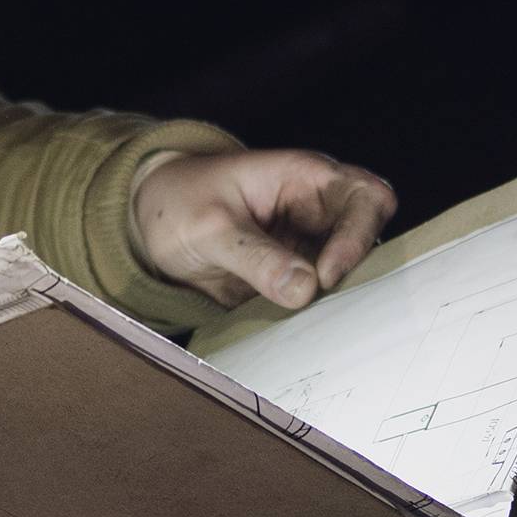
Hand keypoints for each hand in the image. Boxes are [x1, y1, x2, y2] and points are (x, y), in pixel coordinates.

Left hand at [131, 146, 396, 312]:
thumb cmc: (179, 202)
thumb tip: (306, 289)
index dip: (358, 235)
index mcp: (304, 179)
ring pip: (350, 276)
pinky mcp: (294, 281)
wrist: (148, 223)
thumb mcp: (209, 227)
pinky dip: (314, 319)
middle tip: (327, 306)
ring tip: (314, 328)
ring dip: (337, 302)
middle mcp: (317, 213)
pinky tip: (297, 337)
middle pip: (369, 240)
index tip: (327, 275)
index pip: (364, 197)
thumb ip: (255, 257)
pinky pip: (319, 302)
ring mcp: (309, 249)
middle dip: (357, 274)